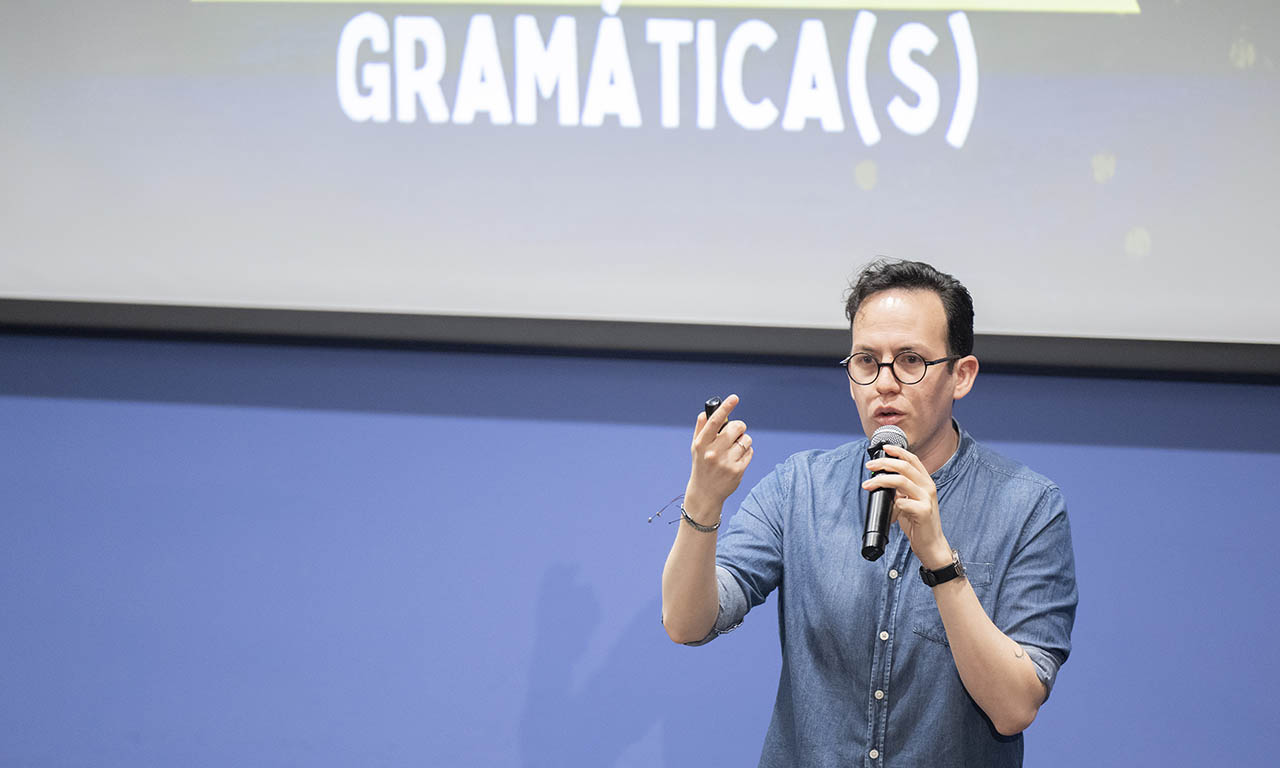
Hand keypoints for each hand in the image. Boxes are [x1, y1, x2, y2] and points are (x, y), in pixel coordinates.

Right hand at [685, 394, 752, 511]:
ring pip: (746, 440)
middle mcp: (713, 452)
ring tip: (736, 448)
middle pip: (736, 428)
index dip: (725, 408)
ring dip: (744, 441)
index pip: (714, 421)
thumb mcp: (696, 448)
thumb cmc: (701, 465)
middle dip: (739, 427)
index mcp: (702, 443)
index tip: (735, 398)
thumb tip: (706, 412)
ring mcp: (726, 462)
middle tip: (736, 432)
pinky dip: (746, 452)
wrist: (705, 493)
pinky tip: (738, 459)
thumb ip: (701, 429)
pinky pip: (749, 452)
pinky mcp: (737, 470)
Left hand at [863, 443, 950, 568]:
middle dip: (884, 463)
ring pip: (901, 481)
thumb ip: (899, 490)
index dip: (898, 451)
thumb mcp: (908, 501)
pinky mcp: (924, 512)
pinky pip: (903, 503)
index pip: (913, 459)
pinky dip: (892, 505)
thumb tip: (880, 482)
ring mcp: (927, 499)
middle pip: (904, 466)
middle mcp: (928, 487)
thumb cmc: (918, 522)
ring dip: (881, 480)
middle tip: (869, 466)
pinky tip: (889, 512)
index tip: (884, 448)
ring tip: (868, 485)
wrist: (931, 544)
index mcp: (925, 482)